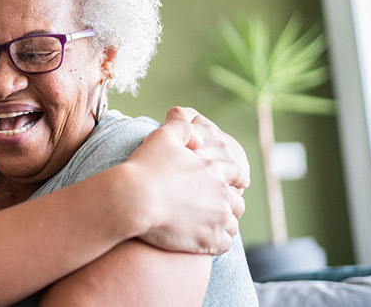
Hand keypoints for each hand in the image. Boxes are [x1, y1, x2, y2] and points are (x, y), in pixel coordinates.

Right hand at [125, 118, 245, 254]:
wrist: (133, 199)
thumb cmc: (144, 167)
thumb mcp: (162, 136)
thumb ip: (182, 127)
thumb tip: (198, 135)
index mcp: (214, 169)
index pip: (236, 173)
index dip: (233, 177)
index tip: (233, 182)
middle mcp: (222, 194)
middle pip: (237, 201)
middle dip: (229, 203)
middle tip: (218, 206)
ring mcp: (217, 218)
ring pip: (232, 224)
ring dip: (224, 224)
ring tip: (210, 225)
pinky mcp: (209, 240)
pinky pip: (225, 244)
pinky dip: (218, 242)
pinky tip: (206, 240)